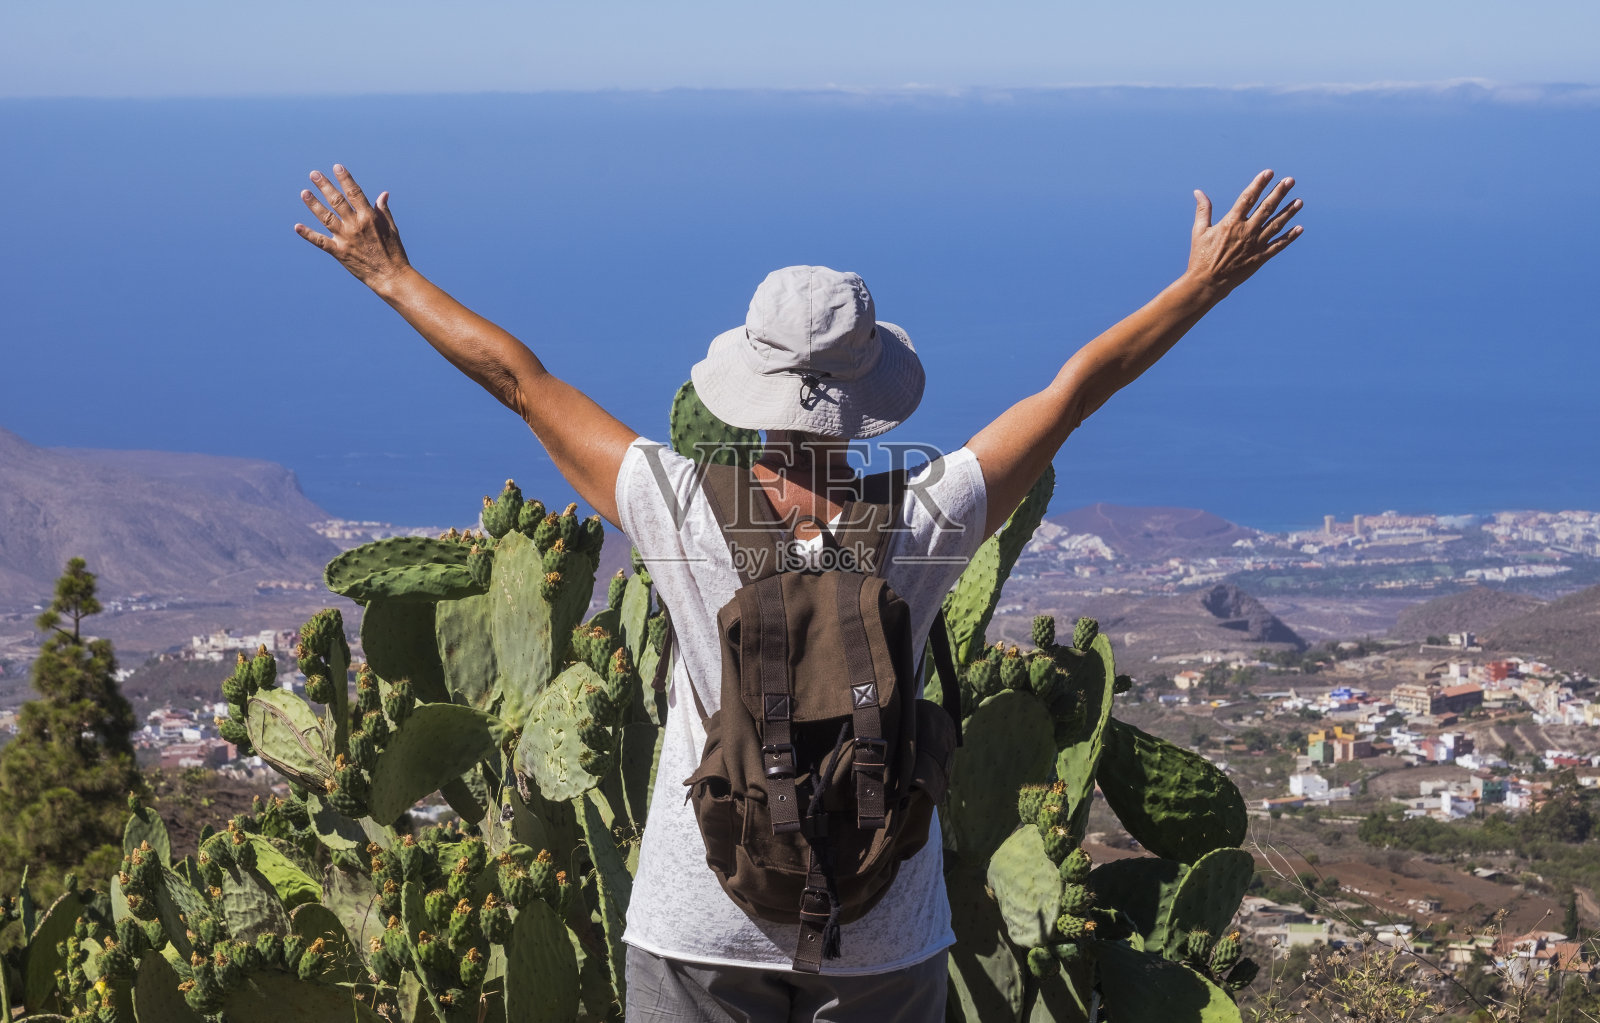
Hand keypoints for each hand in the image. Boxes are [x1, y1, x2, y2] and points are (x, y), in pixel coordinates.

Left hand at [294, 165, 410, 287]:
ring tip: (304, 192)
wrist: (391, 276)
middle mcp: (356, 225)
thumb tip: (383, 194)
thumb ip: (384, 210)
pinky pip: (320, 242)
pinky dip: (308, 234)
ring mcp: (346, 238)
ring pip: (326, 217)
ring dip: (313, 204)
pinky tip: (297, 226)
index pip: (355, 193)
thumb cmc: (394, 252)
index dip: (345, 179)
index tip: (337, 167)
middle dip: (324, 186)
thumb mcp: (392, 228)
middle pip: (337, 201)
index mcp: (370, 217)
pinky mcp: (339, 252)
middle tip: (314, 174)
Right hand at [1186, 169, 1302, 295]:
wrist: (1207, 283)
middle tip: (1290, 181)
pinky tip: (1299, 228)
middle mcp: (1246, 232)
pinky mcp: (1260, 258)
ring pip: (1276, 225)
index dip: (1259, 184)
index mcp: (1231, 223)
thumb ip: (1203, 210)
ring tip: (1299, 201)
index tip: (1269, 173)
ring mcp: (1255, 245)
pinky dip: (1289, 237)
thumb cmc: (1201, 257)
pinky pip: (1278, 246)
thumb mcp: (1199, 231)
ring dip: (1288, 212)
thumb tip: (1198, 192)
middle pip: (1266, 208)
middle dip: (1279, 193)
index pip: (1248, 198)